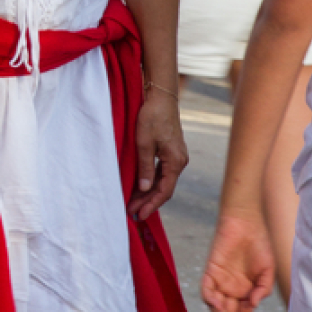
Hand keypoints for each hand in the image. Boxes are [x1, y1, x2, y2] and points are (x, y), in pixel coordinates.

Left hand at [128, 87, 187, 219]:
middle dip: (148, 201)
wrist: (161, 96)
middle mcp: (180, 161)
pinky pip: (162, 171)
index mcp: (176, 161)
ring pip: (163, 181)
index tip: (139, 214)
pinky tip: (140, 186)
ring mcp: (177, 156)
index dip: (151, 204)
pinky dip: (151, 180)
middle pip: (164, 188)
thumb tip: (144, 189)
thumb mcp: (144, 143)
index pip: (165, 191)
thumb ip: (145, 167)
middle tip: (132, 212)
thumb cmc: (152, 117)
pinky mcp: (171, 151)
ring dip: (149, 192)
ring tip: (133, 202)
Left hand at [201, 210, 274, 311]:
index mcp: (246, 292)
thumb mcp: (267, 271)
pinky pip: (206, 290)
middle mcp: (232, 290)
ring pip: (216, 306)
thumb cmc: (260, 245)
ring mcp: (221, 282)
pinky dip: (210, 300)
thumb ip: (263, 290)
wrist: (247, 224)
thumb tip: (252, 306)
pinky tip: (218, 306)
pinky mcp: (211, 272)